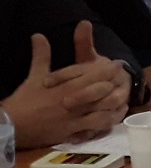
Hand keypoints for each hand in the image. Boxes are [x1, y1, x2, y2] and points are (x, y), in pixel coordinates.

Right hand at [3, 22, 131, 148]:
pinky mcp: (71, 133)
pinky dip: (106, 122)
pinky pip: (95, 128)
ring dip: (114, 105)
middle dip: (115, 85)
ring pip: (102, 111)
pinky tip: (112, 117)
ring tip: (122, 99)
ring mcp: (73, 119)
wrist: (11, 125)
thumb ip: (42, 55)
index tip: (117, 64)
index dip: (108, 69)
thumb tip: (38, 35)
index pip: (93, 75)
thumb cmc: (24, 99)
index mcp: (65, 86)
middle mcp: (72, 102)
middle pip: (102, 92)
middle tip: (122, 81)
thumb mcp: (34, 75)